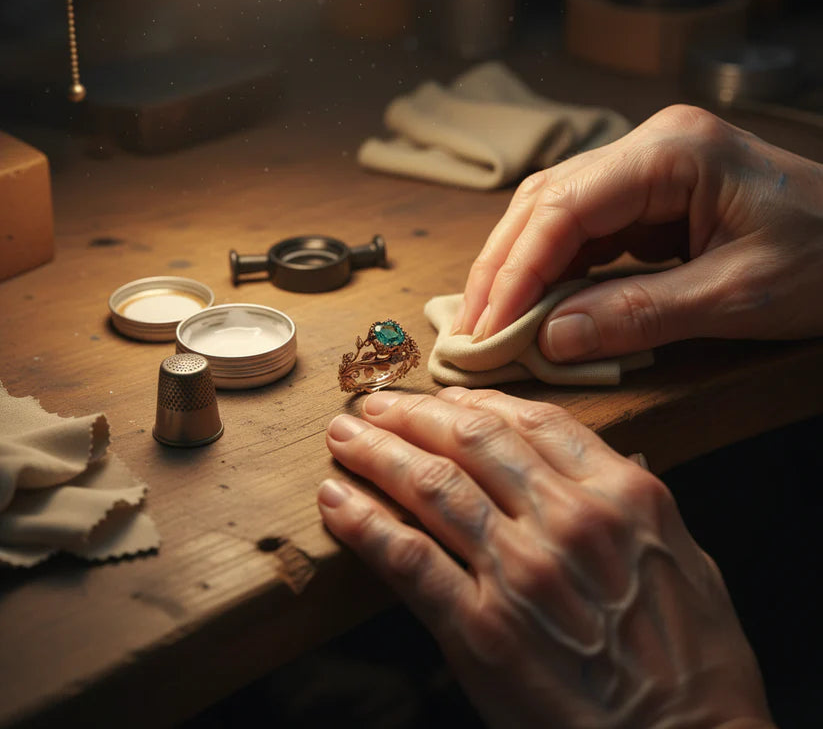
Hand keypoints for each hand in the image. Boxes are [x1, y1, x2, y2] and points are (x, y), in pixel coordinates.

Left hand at [317, 388, 774, 728]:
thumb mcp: (684, 558)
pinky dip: (366, 524)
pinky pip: (409, 559)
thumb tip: (581, 463)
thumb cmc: (697, 663)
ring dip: (379, 454)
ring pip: (432, 487)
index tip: (440, 395)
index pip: (530, 421)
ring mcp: (520, 570)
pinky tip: (337, 502)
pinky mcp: (481, 630)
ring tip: (344, 438)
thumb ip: (627, 502)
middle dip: (413, 415)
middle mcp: (567, 519)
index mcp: (621, 493)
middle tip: (375, 403)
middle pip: (470, 440)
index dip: (474, 401)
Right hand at [452, 105, 822, 360]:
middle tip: (472, 327)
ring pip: (554, 214)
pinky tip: (535, 307)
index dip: (516, 269)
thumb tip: (550, 339)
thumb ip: (640, 314)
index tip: (487, 326)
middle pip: (545, 201)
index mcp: (672, 152)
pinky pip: (584, 234)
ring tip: (491, 321)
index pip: (565, 206)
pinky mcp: (650, 200)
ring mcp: (647, 171)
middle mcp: (648, 149)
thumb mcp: (738, 295)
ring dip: (519, 269)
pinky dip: (553, 273)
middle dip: (503, 267)